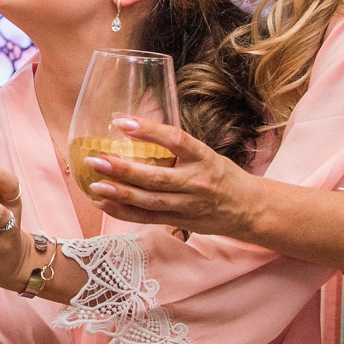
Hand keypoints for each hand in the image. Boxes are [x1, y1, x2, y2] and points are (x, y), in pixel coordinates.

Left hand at [86, 118, 264, 240]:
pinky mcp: (180, 222)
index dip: (148, 131)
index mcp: (204, 157)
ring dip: (119, 193)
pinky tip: (104, 204)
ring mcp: (188, 205)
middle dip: (123, 168)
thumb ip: (178, 148)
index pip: (176, 140)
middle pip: (156, 177)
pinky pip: (148, 218)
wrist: (248, 209)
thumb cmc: (222, 177)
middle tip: (96, 159)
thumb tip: (135, 130)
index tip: (122, 122)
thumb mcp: (207, 155)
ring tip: (94, 184)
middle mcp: (197, 182)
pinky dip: (124, 212)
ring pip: (149, 201)